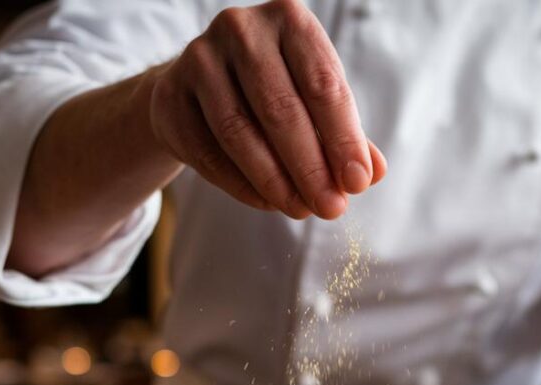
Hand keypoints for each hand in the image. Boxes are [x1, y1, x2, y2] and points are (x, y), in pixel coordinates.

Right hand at [148, 0, 385, 219]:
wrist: (200, 87)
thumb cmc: (274, 90)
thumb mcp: (315, 102)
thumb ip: (346, 134)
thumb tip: (371, 173)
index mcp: (288, 20)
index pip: (323, 84)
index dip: (343, 138)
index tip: (358, 183)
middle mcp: (241, 29)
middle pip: (280, 109)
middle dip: (310, 167)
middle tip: (331, 208)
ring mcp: (198, 59)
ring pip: (239, 133)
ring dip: (275, 181)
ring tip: (300, 210)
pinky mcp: (169, 96)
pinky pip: (208, 151)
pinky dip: (241, 184)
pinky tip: (267, 202)